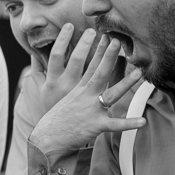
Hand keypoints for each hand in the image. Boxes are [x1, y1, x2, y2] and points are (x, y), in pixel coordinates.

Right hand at [28, 37, 144, 151]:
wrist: (47, 138)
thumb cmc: (52, 118)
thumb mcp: (46, 93)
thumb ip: (42, 74)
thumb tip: (33, 59)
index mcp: (77, 88)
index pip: (90, 65)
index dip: (99, 51)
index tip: (106, 36)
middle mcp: (85, 95)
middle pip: (98, 72)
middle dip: (109, 56)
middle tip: (117, 40)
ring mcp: (91, 110)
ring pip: (111, 94)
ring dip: (125, 84)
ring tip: (139, 73)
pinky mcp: (96, 125)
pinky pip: (115, 125)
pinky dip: (129, 124)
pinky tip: (142, 121)